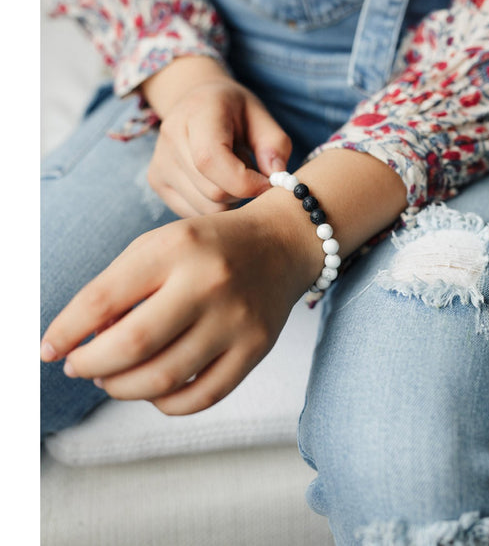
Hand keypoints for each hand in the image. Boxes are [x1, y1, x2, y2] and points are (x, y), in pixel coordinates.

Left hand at [40, 206, 310, 414]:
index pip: (103, 298)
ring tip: (111, 379)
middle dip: (91, 365)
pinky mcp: (255, 349)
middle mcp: (208, 283)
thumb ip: (120, 286)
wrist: (279, 245)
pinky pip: (200, 397)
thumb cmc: (208, 245)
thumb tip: (85, 341)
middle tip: (79, 367)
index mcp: (175, 248)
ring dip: (122, 388)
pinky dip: (164, 404)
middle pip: (132, 345)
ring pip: (162, 379)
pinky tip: (151, 391)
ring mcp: (236, 320)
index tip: (49, 349)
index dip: (65, 331)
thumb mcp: (159, 244)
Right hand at [143, 56, 291, 216]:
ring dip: (229, 200)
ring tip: (231, 173)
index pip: (211, 160)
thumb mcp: (261, 116)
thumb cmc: (233, 110)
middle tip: (251, 172)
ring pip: (205, 207)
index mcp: (198, 112)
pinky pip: (193, 212)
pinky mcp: (156, 181)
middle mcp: (171, 136)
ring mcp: (159, 161)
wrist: (196, 101)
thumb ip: (275, 145)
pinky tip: (216, 181)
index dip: (245, 181)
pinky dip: (213, 205)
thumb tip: (276, 178)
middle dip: (242, 191)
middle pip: (213, 191)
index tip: (268, 183)